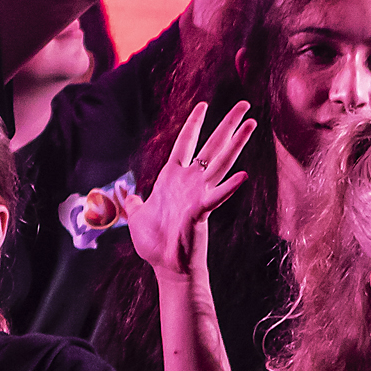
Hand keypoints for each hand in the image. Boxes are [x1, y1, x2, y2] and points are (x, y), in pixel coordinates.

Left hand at [132, 102, 253, 277]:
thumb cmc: (154, 243)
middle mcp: (189, 182)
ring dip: (236, 143)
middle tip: (245, 104)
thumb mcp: (136, 216)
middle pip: (212, 146)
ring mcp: (198, 194)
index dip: (194, 123)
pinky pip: (216, 197)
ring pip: (221, 163)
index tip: (204, 105)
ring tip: (252, 124)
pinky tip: (243, 176)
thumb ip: (129, 200)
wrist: (166, 266)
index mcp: (172, 178)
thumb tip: (118, 190)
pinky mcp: (201, 212)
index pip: (185, 143)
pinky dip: (228, 187)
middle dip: (228, 124)